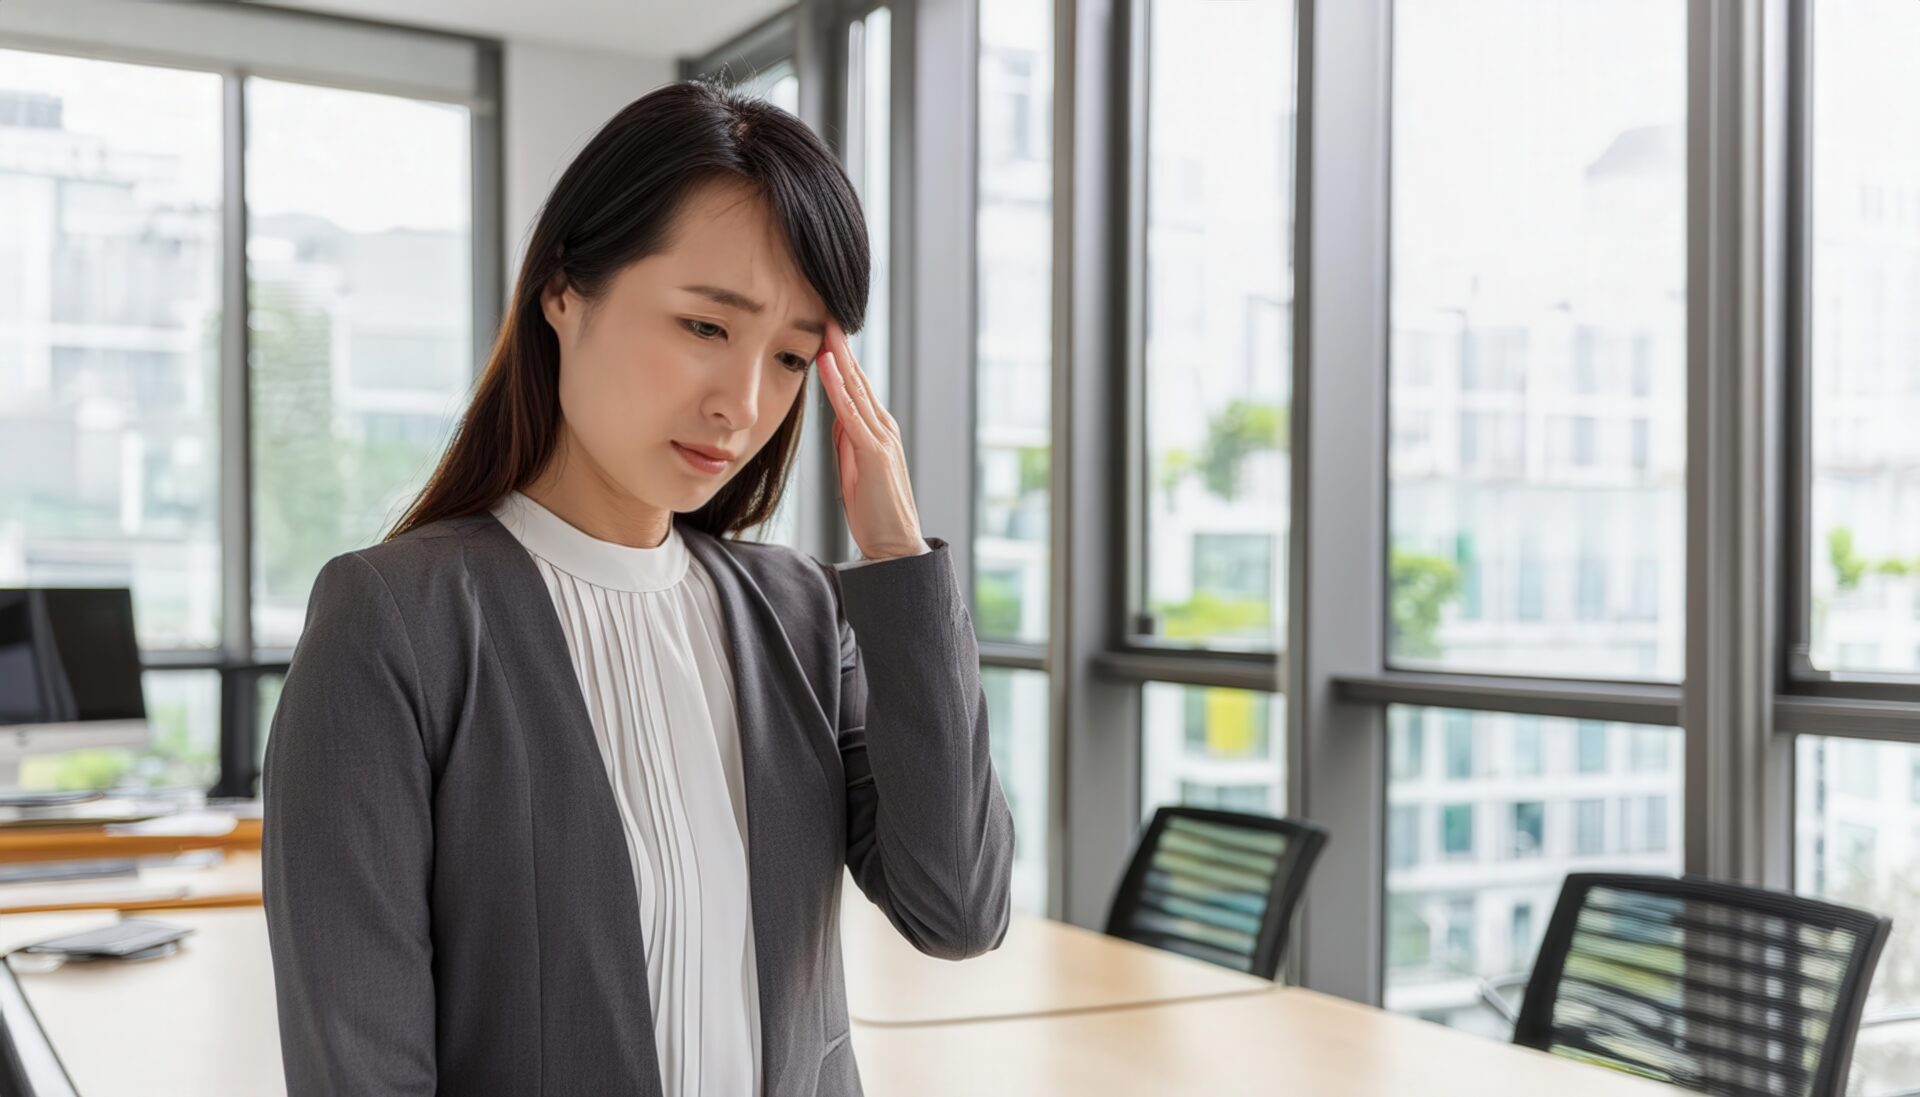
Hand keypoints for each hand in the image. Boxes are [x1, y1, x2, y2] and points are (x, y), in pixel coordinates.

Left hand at [817, 319, 926, 560]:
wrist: (894, 545)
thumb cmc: (873, 511)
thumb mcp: (853, 468)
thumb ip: (847, 441)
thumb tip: (836, 417)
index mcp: (876, 430)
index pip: (855, 386)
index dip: (840, 357)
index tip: (824, 330)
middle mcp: (883, 427)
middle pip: (858, 378)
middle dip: (841, 345)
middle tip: (826, 311)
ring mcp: (881, 437)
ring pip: (855, 388)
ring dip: (840, 356)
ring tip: (825, 326)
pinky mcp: (875, 452)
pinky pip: (851, 413)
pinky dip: (838, 386)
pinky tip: (827, 365)